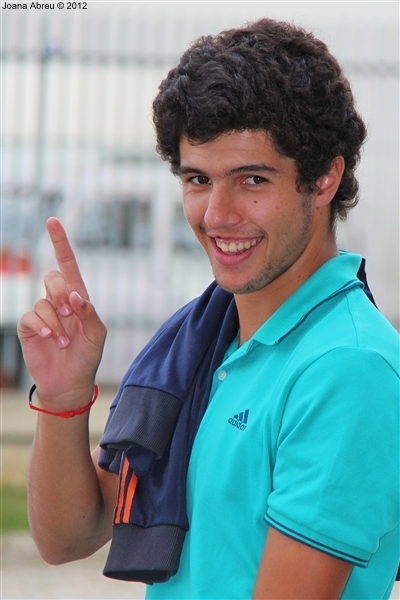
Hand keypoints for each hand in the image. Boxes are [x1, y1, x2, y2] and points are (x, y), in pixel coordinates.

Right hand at [18, 217, 106, 407]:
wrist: (70, 382)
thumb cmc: (87, 357)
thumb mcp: (97, 334)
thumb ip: (90, 313)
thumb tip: (75, 294)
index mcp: (77, 298)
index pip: (67, 264)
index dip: (60, 243)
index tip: (52, 221)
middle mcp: (58, 301)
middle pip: (53, 278)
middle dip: (62, 294)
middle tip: (70, 314)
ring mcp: (43, 313)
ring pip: (43, 301)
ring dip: (55, 321)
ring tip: (63, 340)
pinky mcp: (29, 327)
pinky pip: (30, 315)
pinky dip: (42, 326)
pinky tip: (49, 339)